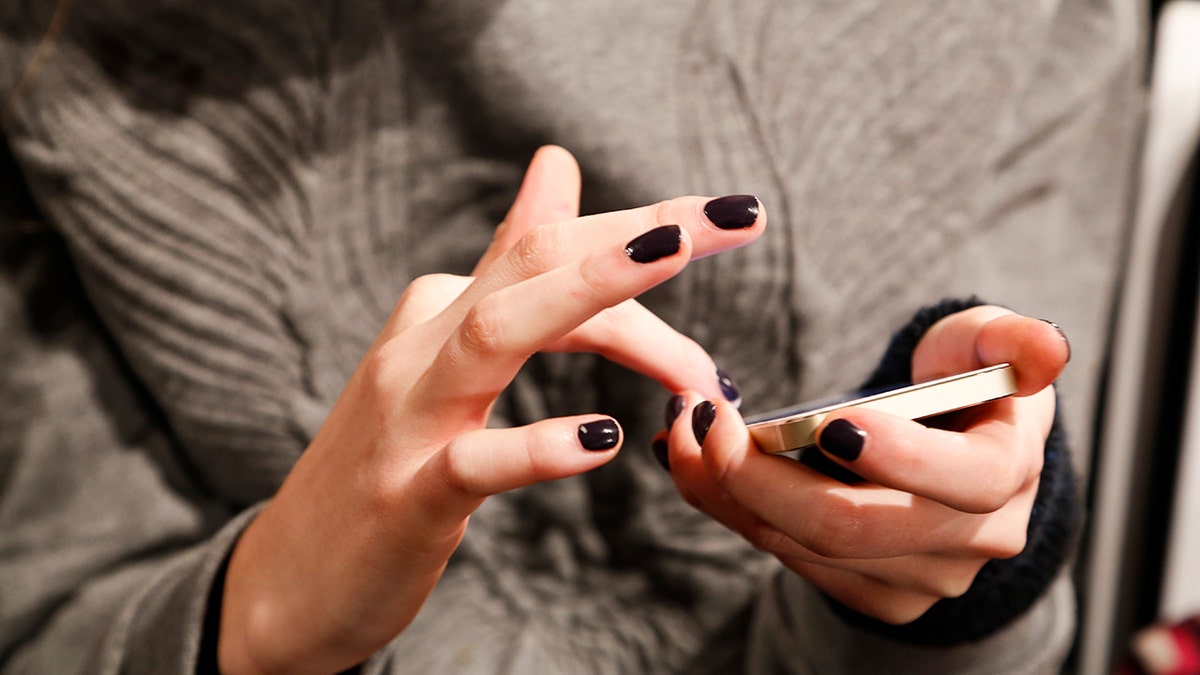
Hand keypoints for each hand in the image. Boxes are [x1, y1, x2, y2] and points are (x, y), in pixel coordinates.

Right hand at [217, 146, 765, 673]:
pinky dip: (537, 445)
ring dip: (589, 291)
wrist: (291, 577)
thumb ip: (508, 270)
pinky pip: (474, 462)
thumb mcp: (446, 353)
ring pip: (497, 333)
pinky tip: (603, 437)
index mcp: (442, 310)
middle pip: (534, 263)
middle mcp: (424, 344)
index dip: (644, 225)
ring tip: (671, 253)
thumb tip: (555, 164)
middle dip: (640, 232)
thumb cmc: (390, 461)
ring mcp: (410, 417)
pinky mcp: (407, 496)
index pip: (551, 249)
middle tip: (739, 218)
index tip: (731, 215)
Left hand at [660, 306, 1069, 624]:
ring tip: (681, 429)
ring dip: (724, 490)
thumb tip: (1046, 350)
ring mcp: (919, 578)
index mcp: (1005, 473)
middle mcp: (968, 541)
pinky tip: (695, 465)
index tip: (828, 421)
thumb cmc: (961, 383)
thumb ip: (1009, 340)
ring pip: (803, 549)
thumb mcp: (984, 344)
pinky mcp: (873, 595)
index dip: (897, 455)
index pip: (963, 480)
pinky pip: (788, 561)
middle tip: (704, 417)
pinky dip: (731, 511)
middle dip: (762, 475)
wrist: (950, 450)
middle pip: (853, 528)